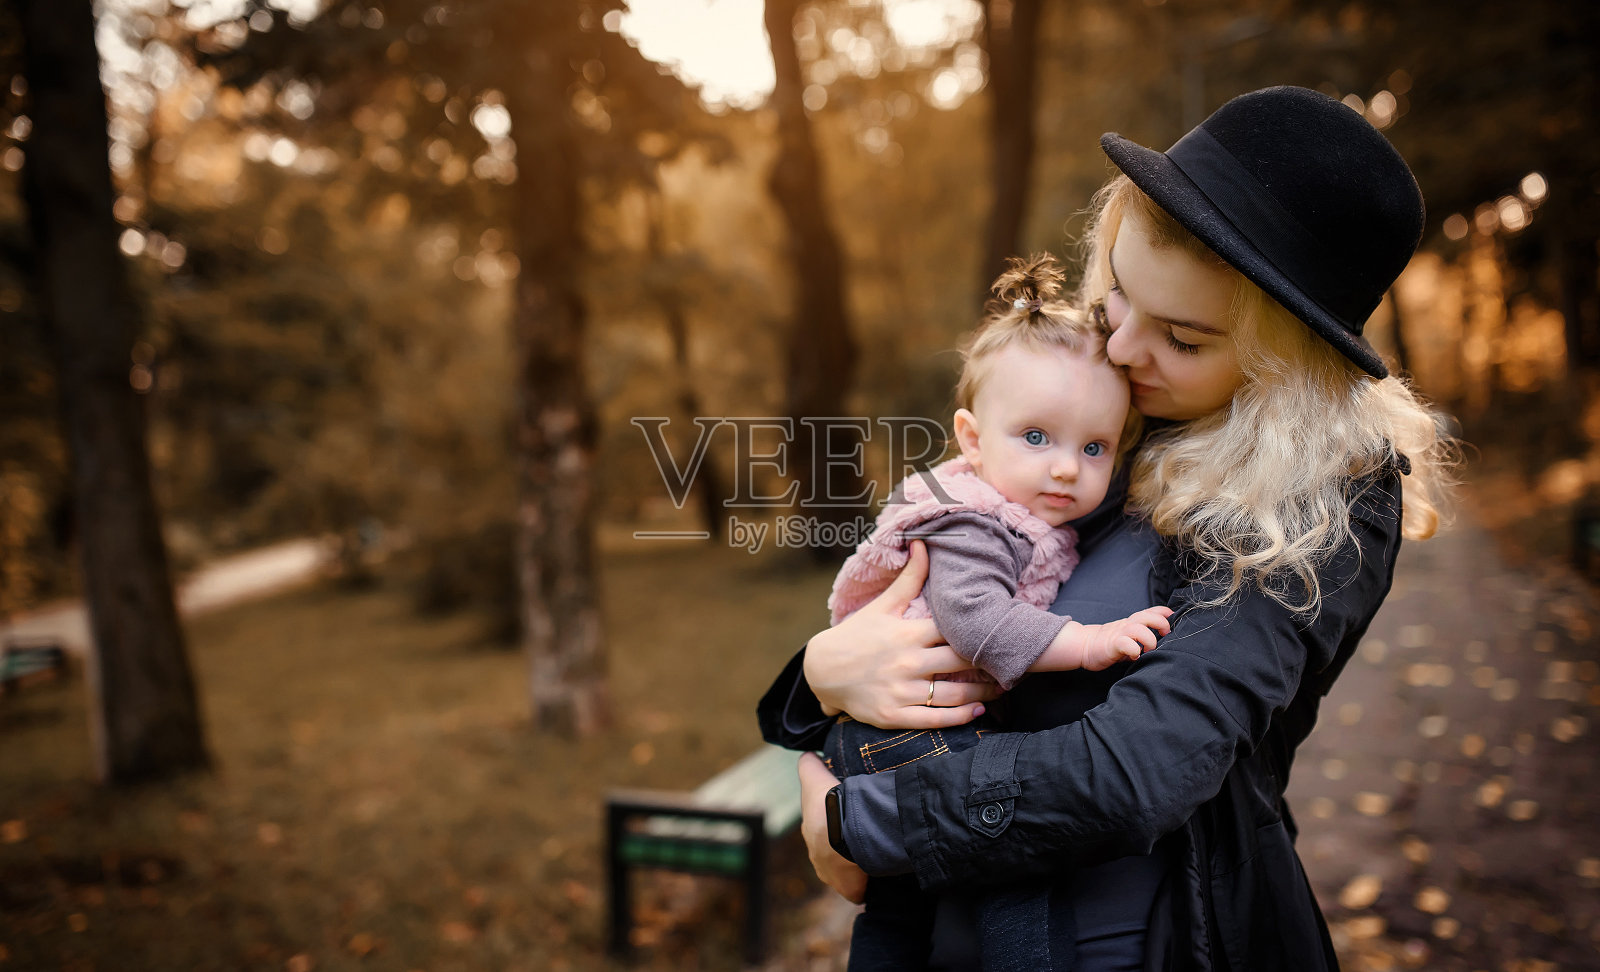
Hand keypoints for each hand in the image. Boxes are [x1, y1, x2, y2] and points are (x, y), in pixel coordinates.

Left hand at [798, 752, 866, 903]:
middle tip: (867, 832)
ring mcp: (833, 877)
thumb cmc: (828, 804)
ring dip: (858, 863)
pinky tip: (880, 873)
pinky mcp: (849, 890)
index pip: (821, 830)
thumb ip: (809, 765)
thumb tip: (809, 755)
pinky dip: (867, 883)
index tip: (850, 817)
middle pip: (833, 853)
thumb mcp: (814, 777)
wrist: (843, 833)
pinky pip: (859, 889)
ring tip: (877, 851)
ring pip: (847, 871)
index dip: (834, 823)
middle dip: (846, 845)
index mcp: (812, 833)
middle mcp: (818, 859)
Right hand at [803, 541, 999, 728]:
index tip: (1003, 632)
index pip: (956, 631)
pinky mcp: (894, 715)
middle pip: (961, 662)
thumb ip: (909, 579)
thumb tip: (923, 544)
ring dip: (984, 692)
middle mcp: (907, 663)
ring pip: (954, 695)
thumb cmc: (856, 635)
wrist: (821, 670)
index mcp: (908, 633)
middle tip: (1011, 662)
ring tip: (1002, 688)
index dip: (982, 632)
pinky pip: (935, 720)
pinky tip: (979, 711)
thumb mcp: (882, 605)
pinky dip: (961, 717)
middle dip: (989, 663)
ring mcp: (901, 692)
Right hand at [1038, 605, 1173, 671]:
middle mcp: (1127, 625)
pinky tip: (1135, 656)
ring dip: (1149, 639)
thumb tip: (1161, 644)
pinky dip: (1134, 650)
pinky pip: (1126, 644)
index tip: (1173, 618)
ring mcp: (1119, 634)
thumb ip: (1141, 638)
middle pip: (1147, 616)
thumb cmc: (1108, 644)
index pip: (1150, 611)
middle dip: (1161, 623)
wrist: (1084, 646)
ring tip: (1149, 649)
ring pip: (1139, 628)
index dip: (1164, 612)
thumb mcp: (1128, 637)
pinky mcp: (1112, 645)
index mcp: (1132, 622)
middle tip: (1165, 634)